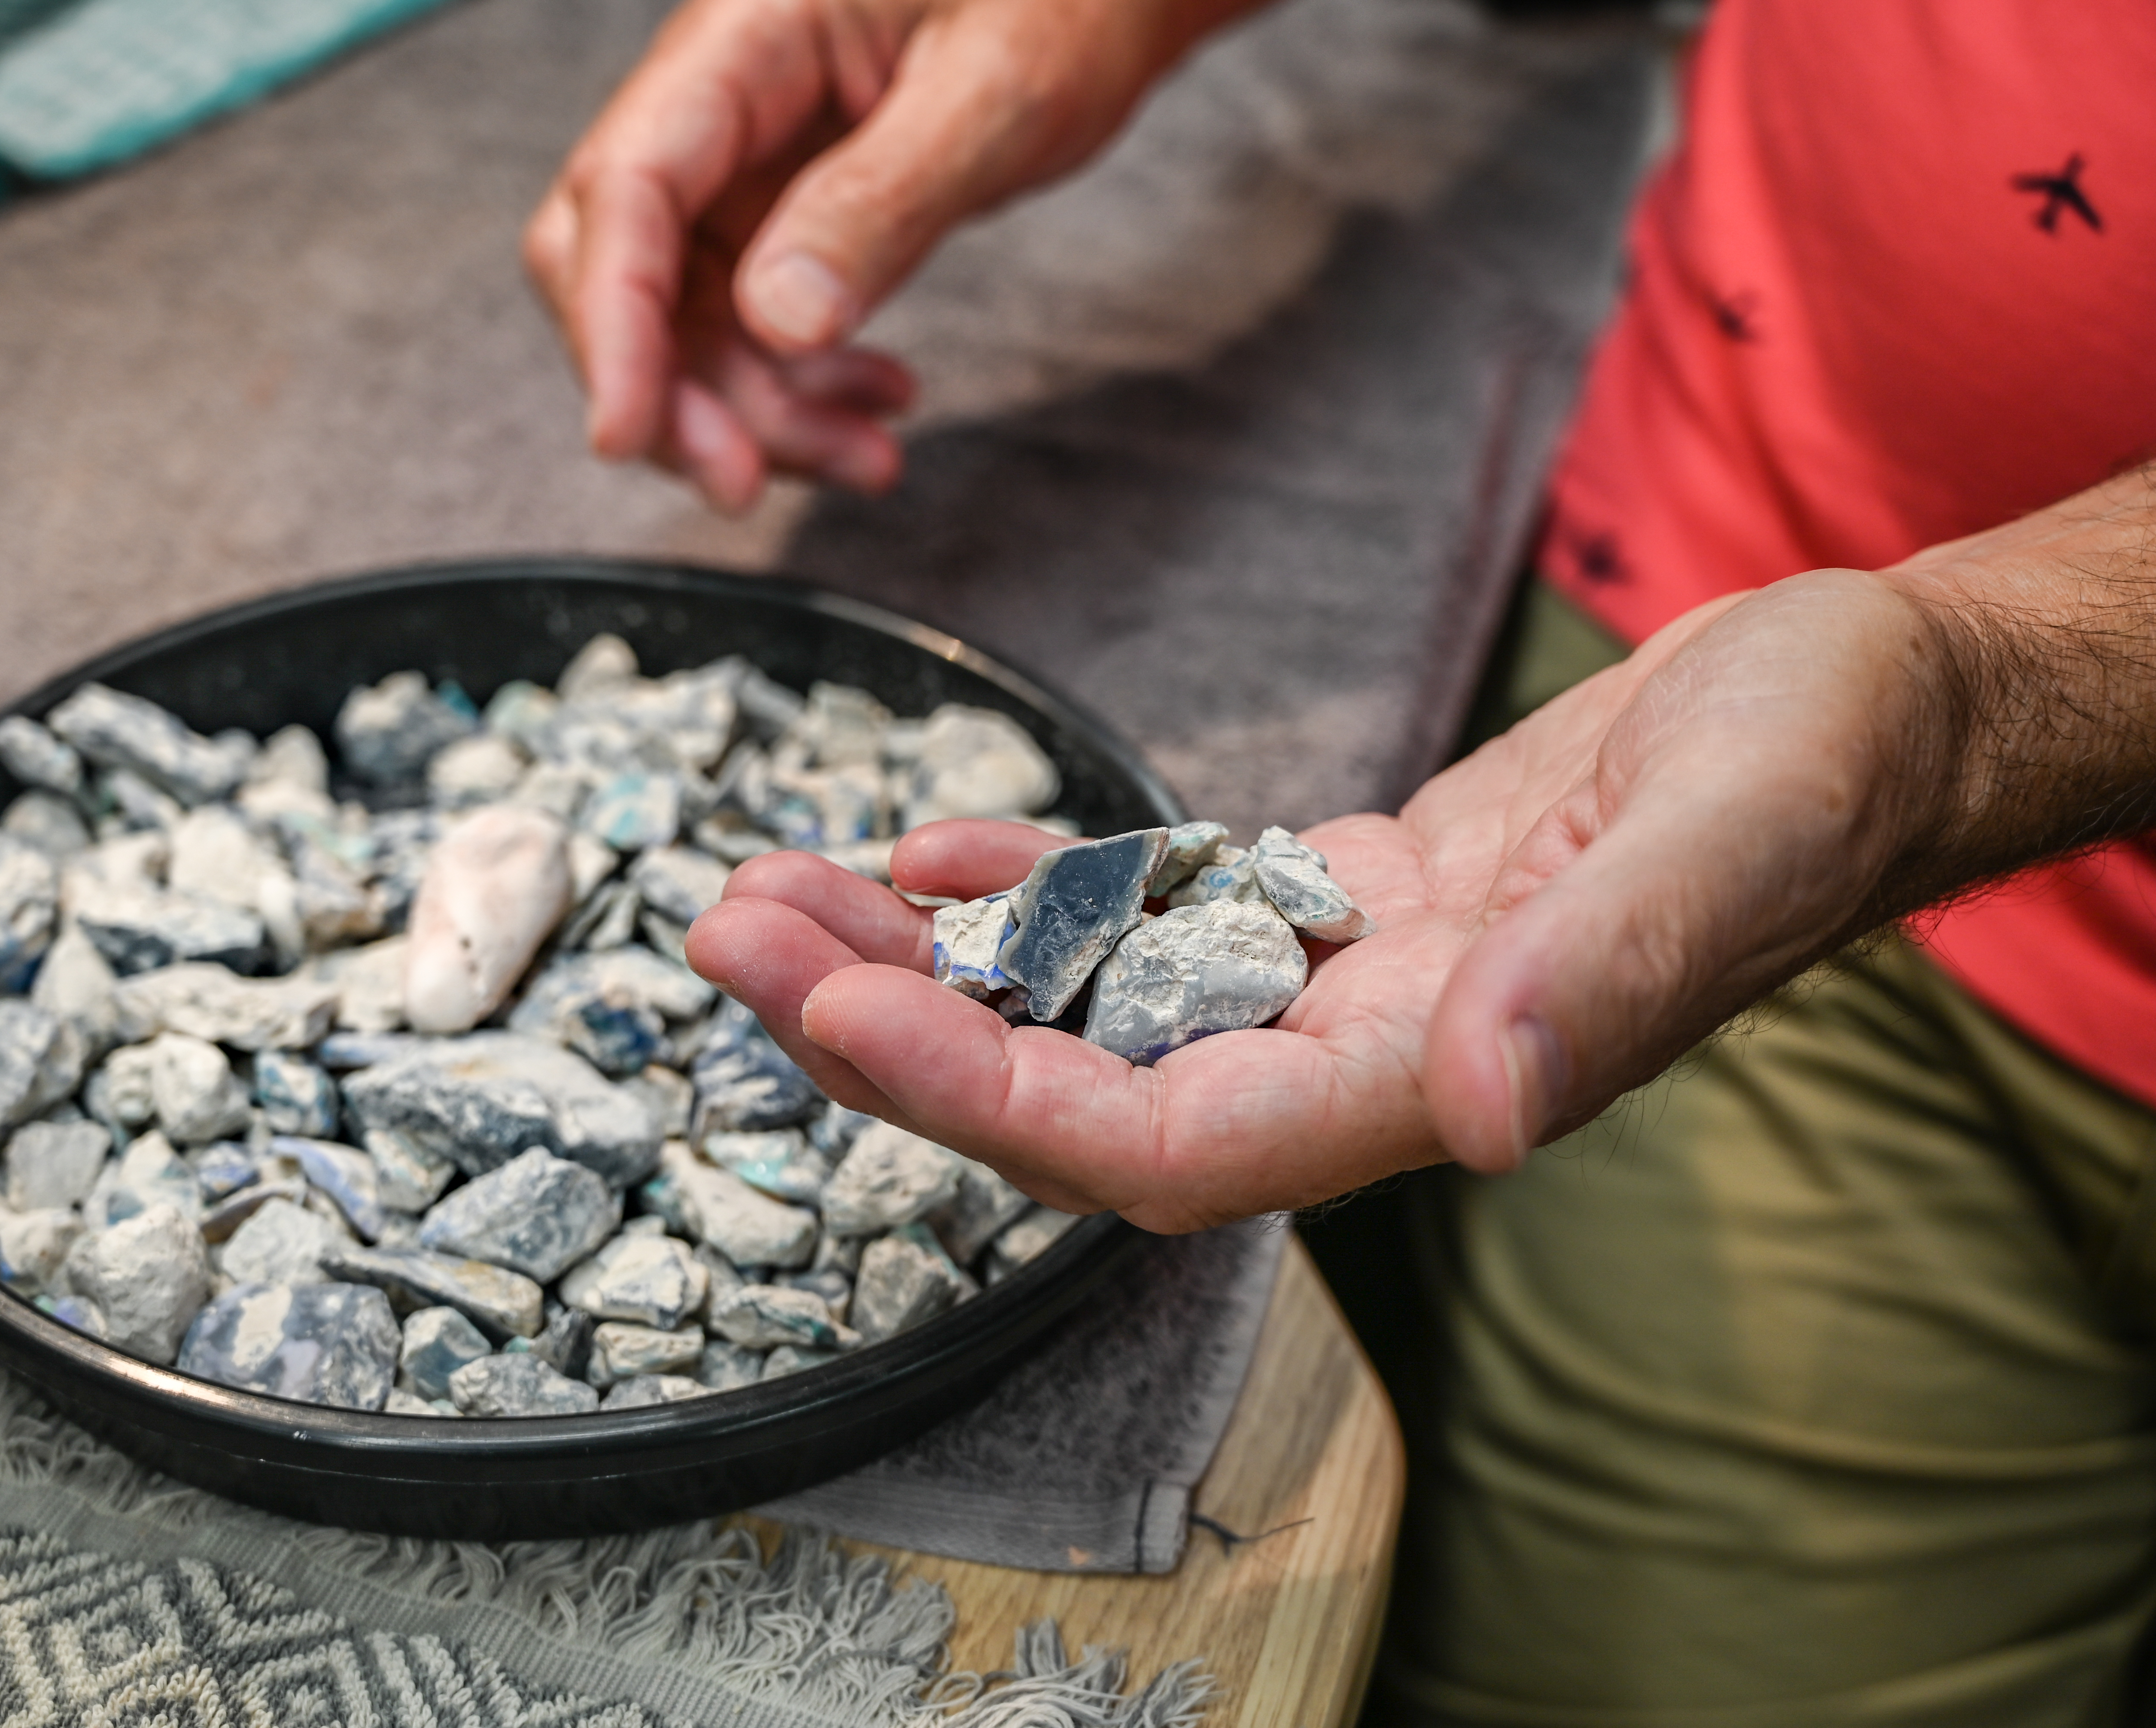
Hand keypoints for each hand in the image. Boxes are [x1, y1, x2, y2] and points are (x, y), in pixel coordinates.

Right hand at [523, 0, 1257, 512]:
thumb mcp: (1000, 92)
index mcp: (751, 29)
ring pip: (686, 313)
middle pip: (622, 260)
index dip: (612, 321)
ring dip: (756, 412)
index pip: (629, 182)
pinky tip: (871, 407)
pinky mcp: (784, 206)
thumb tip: (781, 317)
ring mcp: (748, 156)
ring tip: (863, 458)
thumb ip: (884, 199)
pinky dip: (799, 388)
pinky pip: (751, 318)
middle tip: (747, 484)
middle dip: (671, 390)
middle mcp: (724, 92)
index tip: (628, 432)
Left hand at [688, 571, 1991, 1230]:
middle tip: (728, 938)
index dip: (991, 1098)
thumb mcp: (1740, 832)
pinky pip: (1155, 915)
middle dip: (894, 1027)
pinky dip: (1039, 883)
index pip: (1163, 1143)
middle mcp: (1366, 1057)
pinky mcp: (1344, 902)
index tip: (835, 1016)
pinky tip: (932, 848)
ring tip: (774, 888)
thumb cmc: (1828, 760)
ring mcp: (1347, 983)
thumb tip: (1493, 1110)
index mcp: (1438, 1075)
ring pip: (1092, 998)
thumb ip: (1610, 978)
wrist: (1862, 710)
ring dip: (926, 952)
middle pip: (1080, 1084)